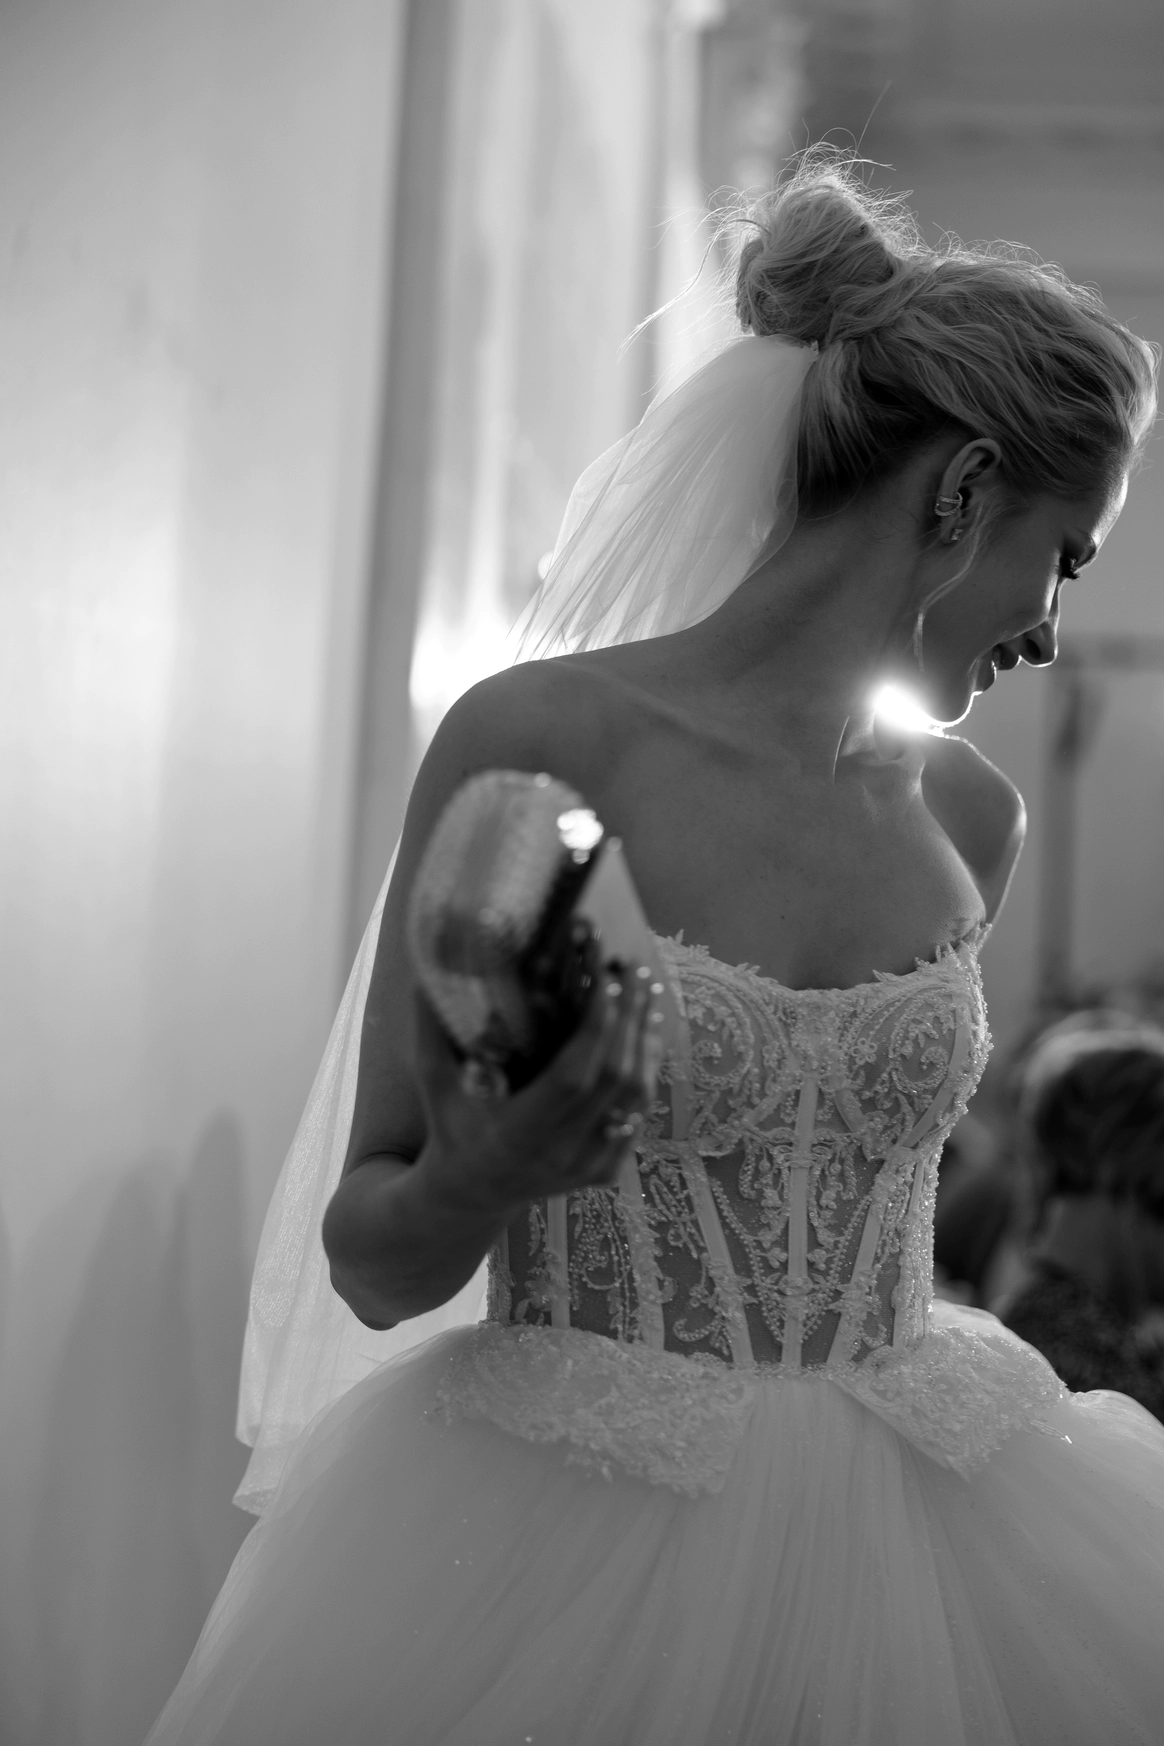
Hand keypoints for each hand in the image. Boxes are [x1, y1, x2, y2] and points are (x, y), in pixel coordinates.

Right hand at [414, 961, 664, 1217]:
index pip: (572, 1079)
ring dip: (644, 1037)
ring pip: (635, 1095)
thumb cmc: (450, 1126)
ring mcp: (587, 1168)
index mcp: (515, 1135)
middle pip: (614, 1080)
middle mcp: (558, 1155)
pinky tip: (645, 1029)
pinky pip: (637, 1112)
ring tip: (643, 988)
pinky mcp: (606, 1172)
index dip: (594, 1029)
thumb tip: (426, 971)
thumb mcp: (433, 1081)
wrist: (471, 1194)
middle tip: (630, 967)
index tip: (603, 979)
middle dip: (628, 1017)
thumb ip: (430, 1028)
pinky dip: (646, 1067)